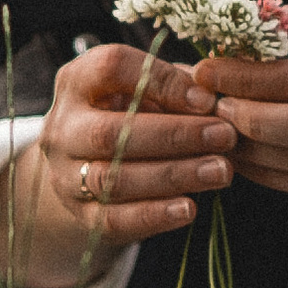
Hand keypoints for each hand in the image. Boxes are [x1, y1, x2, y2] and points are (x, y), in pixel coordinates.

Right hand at [0, 44, 237, 287]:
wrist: (86, 165)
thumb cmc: (129, 113)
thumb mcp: (143, 89)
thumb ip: (172, 85)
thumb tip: (210, 99)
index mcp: (76, 81)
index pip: (110, 68)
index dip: (161, 80)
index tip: (206, 98)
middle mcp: (62, 128)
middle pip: (110, 131)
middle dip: (175, 134)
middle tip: (225, 136)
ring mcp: (65, 174)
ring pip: (115, 179)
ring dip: (174, 175)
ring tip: (220, 171)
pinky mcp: (80, 215)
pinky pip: (113, 219)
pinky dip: (154, 215)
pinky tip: (189, 208)